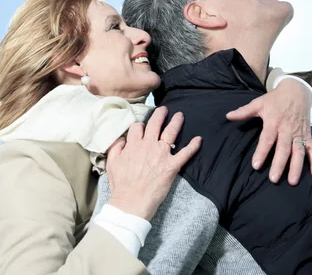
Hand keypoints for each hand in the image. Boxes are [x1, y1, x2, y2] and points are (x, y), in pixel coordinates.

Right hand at [106, 106, 201, 220]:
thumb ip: (116, 148)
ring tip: (180, 116)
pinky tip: (199, 139)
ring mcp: (161, 154)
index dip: (140, 126)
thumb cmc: (121, 185)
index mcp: (134, 145)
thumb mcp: (112, 163)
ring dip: (176, 122)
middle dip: (160, 114)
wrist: (131, 202)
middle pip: (156, 123)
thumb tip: (121, 139)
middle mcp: (148, 146)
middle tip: (164, 109)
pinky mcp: (172, 166)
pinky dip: (193, 146)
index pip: (138, 127)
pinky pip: (185, 153)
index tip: (143, 128)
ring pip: (171, 133)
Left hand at [226, 78, 311, 184]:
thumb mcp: (259, 103)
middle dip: (279, 164)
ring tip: (292, 181)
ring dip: (297, 166)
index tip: (256, 166)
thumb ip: (244, 111)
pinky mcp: (307, 135)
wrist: (297, 90)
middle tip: (273, 179)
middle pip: (283, 148)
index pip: (267, 139)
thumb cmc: (275, 99)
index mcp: (274, 121)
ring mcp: (298, 133)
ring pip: (299, 151)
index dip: (261, 152)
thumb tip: (228, 116)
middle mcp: (287, 129)